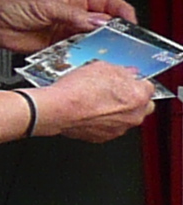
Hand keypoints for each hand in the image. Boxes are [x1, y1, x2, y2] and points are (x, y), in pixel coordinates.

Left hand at [0, 0, 136, 54]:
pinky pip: (78, 53)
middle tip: (124, 44)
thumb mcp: (48, 7)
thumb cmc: (13, 7)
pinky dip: (84, 58)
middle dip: (116, 34)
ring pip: (93, 40)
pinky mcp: (59, 47)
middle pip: (104, 24)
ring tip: (109, 55)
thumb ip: (74, 16)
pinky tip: (86, 61)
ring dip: (100, 48)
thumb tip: (99, 22)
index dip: (122, 12)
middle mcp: (74, 15)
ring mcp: (67, 32)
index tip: (131, 24)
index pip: (108, 2)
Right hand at [39, 62, 155, 141]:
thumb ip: (121, 71)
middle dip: (132, 99)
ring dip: (116, 111)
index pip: (147, 87)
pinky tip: (89, 111)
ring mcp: (119, 128)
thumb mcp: (101, 67)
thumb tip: (126, 74)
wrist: (57, 109)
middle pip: (142, 106)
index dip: (134, 82)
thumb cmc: (77, 90)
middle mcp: (133, 115)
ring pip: (125, 118)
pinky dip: (102, 121)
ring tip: (96, 100)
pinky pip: (109, 127)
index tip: (126, 80)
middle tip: (114, 91)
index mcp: (138, 97)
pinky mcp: (104, 137)